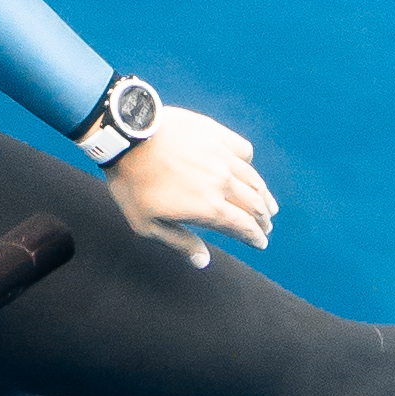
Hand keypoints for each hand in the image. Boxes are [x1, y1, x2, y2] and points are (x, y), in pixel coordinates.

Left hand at [111, 105, 275, 263]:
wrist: (126, 135)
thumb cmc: (132, 182)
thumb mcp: (147, 224)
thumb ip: (179, 243)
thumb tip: (202, 261)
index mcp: (208, 207)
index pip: (243, 226)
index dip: (255, 237)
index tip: (261, 243)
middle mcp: (223, 182)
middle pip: (254, 204)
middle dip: (263, 220)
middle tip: (266, 227)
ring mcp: (222, 155)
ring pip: (253, 179)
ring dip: (263, 195)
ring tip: (268, 204)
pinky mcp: (216, 134)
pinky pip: (243, 150)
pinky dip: (249, 163)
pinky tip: (247, 168)